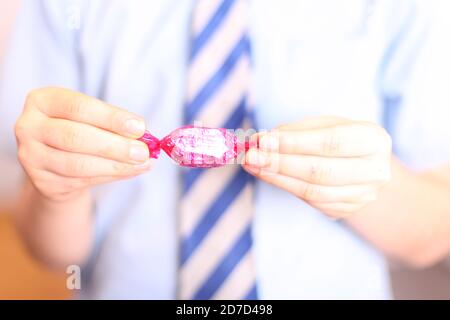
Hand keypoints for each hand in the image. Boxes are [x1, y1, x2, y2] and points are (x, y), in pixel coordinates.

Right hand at [15, 87, 152, 201]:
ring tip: (142, 163)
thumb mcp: (92, 119)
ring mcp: (31, 156)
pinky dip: (110, 176)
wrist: (56, 164)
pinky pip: (81, 180)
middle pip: (75, 137)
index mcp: (43, 100)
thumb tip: (144, 136)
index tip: (139, 127)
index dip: (110, 117)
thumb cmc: (80, 130)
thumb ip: (113, 124)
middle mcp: (29, 126)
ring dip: (116, 165)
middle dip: (115, 146)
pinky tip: (129, 171)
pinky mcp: (41, 182)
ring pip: (78, 164)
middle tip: (143, 151)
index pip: (78, 107)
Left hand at [243, 117, 391, 218]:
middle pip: (321, 171)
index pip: (330, 142)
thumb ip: (295, 131)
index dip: (295, 143)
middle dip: (281, 163)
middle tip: (251, 156)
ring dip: (278, 179)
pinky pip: (312, 203)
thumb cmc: (340, 138)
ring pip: (314, 192)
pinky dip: (286, 188)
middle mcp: (376, 171)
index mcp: (374, 140)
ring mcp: (363, 195)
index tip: (263, 141)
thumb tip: (260, 141)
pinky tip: (268, 176)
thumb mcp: (324, 125)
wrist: (364, 165)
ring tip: (254, 166)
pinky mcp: (348, 210)